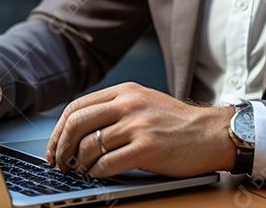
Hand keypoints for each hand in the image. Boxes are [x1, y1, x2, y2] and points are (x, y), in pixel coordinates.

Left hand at [46, 82, 235, 178]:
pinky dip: (96, 172)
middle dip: (61, 148)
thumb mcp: (144, 102)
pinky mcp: (147, 148)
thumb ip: (115, 108)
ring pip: (88, 146)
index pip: (76, 107)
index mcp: (125, 91)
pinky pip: (107, 163)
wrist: (212, 133)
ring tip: (82, 171)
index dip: (58, 130)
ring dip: (79, 164)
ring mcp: (138, 125)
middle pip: (76, 124)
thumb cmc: (178, 123)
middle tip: (60, 163)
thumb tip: (77, 130)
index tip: (54, 147)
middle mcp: (129, 104)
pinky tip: (99, 174)